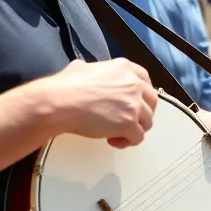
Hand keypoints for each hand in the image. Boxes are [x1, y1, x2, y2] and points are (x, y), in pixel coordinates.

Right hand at [38, 59, 156, 148]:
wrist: (59, 102)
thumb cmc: (65, 87)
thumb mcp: (81, 68)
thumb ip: (93, 70)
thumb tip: (84, 70)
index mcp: (124, 68)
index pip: (145, 80)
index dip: (142, 94)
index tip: (135, 103)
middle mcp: (134, 84)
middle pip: (151, 102)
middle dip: (142, 113)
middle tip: (127, 121)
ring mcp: (134, 104)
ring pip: (147, 122)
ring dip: (134, 129)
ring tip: (116, 133)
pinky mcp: (129, 123)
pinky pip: (138, 137)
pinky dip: (127, 142)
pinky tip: (112, 140)